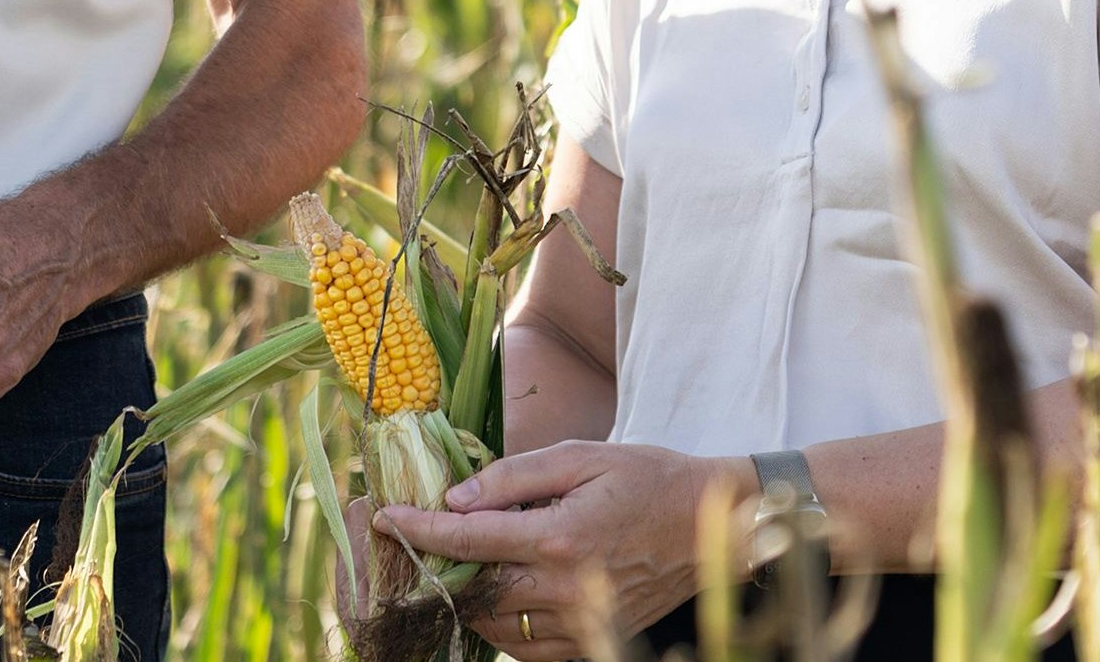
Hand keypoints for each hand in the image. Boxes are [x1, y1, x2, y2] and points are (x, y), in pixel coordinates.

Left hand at [371, 442, 752, 659]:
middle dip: (438, 569)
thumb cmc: (649, 478)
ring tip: (460, 568)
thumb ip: (515, 478)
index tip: (385, 519)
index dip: (419, 531)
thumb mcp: (582, 458)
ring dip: (468, 601)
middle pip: (474, 592)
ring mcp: (581, 621)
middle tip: (419, 544)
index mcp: (560, 536)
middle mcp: (565, 587)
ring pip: (496, 627)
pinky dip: (504, 628)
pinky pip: (529, 649)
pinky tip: (502, 597)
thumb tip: (457, 499)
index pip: (468, 542)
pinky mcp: (593, 640)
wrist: (714, 526)